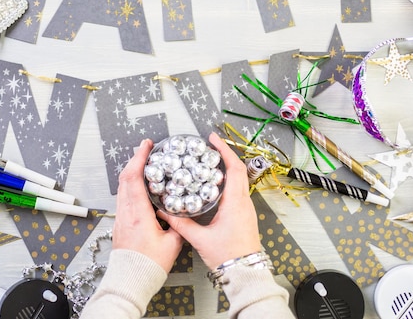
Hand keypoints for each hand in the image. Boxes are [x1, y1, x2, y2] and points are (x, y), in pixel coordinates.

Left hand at [112, 139, 183, 272]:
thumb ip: (178, 225)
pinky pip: (123, 197)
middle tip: (145, 148)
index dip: (139, 158)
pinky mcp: (120, 224)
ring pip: (122, 187)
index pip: (134, 178)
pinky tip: (139, 185)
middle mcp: (126, 213)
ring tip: (143, 163)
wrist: (129, 280)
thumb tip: (183, 214)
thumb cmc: (148, 265)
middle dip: (134, 159)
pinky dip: (130, 184)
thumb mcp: (172, 244)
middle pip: (125, 177)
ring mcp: (121, 218)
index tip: (146, 146)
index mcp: (138, 214)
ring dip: (131, 171)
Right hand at [161, 132, 260, 268]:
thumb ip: (181, 224)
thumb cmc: (228, 257)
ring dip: (227, 167)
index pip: (233, 168)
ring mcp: (246, 208)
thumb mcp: (200, 239)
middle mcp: (244, 202)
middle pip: (238, 170)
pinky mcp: (245, 215)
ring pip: (239, 180)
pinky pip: (238, 190)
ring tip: (210, 161)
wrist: (245, 272)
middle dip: (224, 155)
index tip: (212, 139)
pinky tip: (215, 184)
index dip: (224, 150)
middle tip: (209, 147)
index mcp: (235, 203)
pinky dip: (228, 181)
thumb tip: (166, 212)